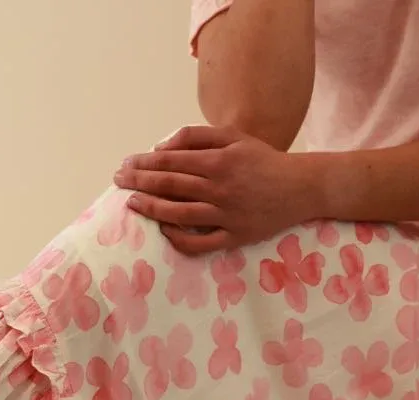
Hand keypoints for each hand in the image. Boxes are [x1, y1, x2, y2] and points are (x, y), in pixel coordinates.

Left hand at [113, 126, 314, 255]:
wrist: (301, 188)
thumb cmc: (263, 160)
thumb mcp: (233, 137)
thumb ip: (197, 137)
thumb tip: (161, 147)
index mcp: (219, 161)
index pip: (171, 161)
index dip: (144, 162)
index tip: (125, 164)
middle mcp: (220, 188)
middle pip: (170, 185)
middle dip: (139, 182)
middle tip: (117, 180)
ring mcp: (227, 216)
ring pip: (180, 214)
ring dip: (152, 208)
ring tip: (132, 203)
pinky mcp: (235, 237)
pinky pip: (201, 243)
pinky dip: (180, 239)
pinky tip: (164, 230)